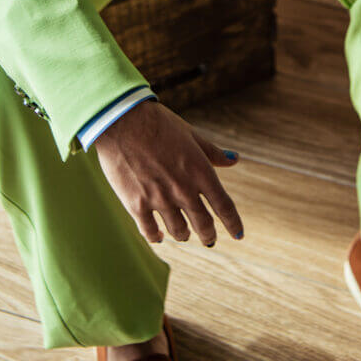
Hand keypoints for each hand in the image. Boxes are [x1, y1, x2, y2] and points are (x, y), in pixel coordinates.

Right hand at [94, 99, 243, 246]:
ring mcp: (160, 200)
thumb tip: (235, 159)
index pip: (224, 206)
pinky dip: (156, 237)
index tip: (238, 234)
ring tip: (183, 233)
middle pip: (204, 224)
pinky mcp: (136, 205)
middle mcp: (183, 190)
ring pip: (178, 231)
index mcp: (201, 172)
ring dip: (183, 234)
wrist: (122, 121)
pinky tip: (159, 236)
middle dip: (208, 235)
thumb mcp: (191, 135)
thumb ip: (212, 152)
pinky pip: (150, 231)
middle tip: (209, 240)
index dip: (233, 224)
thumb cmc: (159, 123)